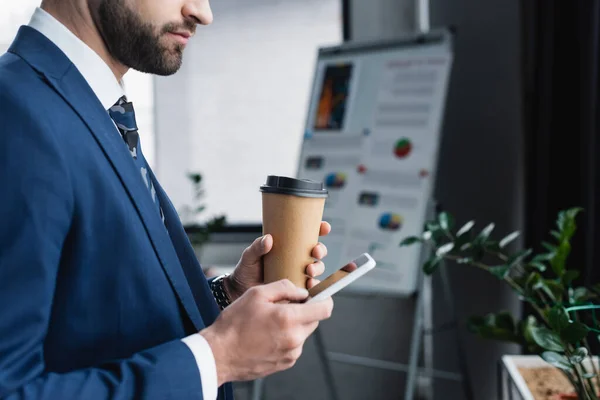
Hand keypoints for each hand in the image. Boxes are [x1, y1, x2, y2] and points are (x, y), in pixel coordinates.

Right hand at [200, 279, 333, 384]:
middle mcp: (294, 339)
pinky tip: (266, 335)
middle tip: (283, 306)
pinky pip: (293, 346)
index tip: (318, 294)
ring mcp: (291, 354)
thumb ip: (284, 288)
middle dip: (304, 310)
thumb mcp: (256, 294)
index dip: (325, 298)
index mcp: (289, 319)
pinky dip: (286, 338)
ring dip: (293, 325)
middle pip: (314, 320)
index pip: (324, 309)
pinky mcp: (285, 364)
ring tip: (269, 322)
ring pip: (303, 333)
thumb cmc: (234, 323)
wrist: (218, 354)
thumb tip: (302, 291)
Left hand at [225, 222, 331, 300]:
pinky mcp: (297, 288)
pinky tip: (309, 284)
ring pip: (317, 268)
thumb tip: (268, 239)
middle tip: (315, 252)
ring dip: (318, 268)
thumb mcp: (249, 256)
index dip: (319, 229)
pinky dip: (314, 286)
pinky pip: (311, 287)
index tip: (324, 227)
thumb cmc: (246, 270)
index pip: (307, 234)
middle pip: (317, 252)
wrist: (241, 291)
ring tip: (309, 270)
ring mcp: (298, 273)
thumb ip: (257, 247)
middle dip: (320, 250)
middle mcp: (296, 259)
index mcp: (288, 246)